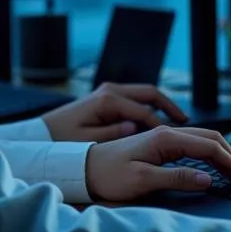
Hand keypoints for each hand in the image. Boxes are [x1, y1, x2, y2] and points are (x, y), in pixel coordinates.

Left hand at [42, 83, 186, 141]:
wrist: (44, 134)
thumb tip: (136, 126)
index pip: (145, 111)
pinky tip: (158, 120)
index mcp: (108, 101)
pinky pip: (136, 97)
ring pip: (145, 93)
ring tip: (179, 120)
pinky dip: (150, 106)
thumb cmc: (64, 140)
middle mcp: (111, 91)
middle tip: (187, 121)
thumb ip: (113, 133)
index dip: (164, 125)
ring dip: (163, 104)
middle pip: (150, 94)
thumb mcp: (88, 140)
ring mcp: (109, 91)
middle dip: (170, 106)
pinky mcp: (107, 97)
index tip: (179, 138)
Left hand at [84, 125, 230, 202]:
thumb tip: (208, 178)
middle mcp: (166, 133)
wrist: (84, 168)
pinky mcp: (158, 143)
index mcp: (165, 138)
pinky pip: (191, 143)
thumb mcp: (143, 181)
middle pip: (210, 137)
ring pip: (202, 138)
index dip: (230, 164)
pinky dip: (208, 153)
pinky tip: (212, 165)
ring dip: (221, 153)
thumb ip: (177, 178)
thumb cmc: (109, 175)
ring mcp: (162, 136)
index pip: (209, 146)